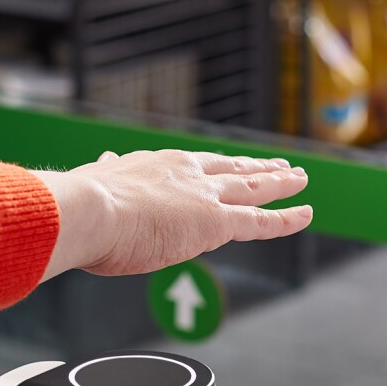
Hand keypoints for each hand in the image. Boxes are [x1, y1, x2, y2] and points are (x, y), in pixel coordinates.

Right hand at [33, 150, 311, 280]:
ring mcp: (204, 196)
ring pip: (253, 187)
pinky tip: (306, 213)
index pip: (192, 167)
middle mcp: (185, 174)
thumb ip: (104, 176)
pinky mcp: (216, 222)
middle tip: (278, 164)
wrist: (87, 211)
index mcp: (154, 167)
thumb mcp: (94, 186)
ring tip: (301, 178)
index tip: (222, 164)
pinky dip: (286, 217)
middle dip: (255, 166)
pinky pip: (261, 220)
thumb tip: (99, 164)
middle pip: (231, 168)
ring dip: (280, 182)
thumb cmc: (80, 210)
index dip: (212, 168)